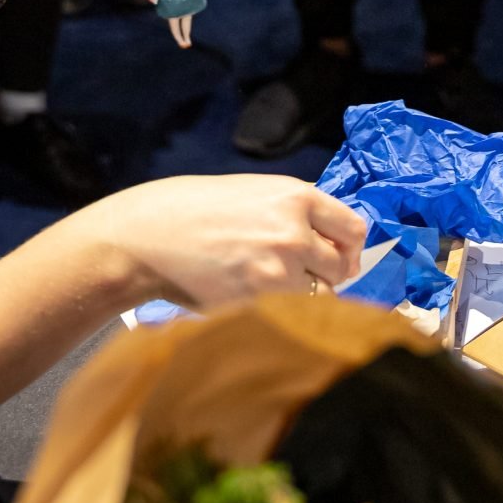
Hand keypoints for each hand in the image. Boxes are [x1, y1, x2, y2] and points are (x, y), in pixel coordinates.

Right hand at [78, 173, 368, 308]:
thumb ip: (291, 208)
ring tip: (279, 288)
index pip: (354, 228)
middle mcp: (295, 230)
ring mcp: (280, 266)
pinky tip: (261, 298)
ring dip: (308, 294)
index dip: (351, 246)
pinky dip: (285, 309)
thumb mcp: (251, 191)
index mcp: (296, 195)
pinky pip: (293, 310)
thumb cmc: (192, 209)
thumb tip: (324, 230)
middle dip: (332, 274)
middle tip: (312, 277)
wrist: (148, 236)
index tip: (342, 255)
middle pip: (344, 266)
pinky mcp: (260, 297)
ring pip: (322, 294)